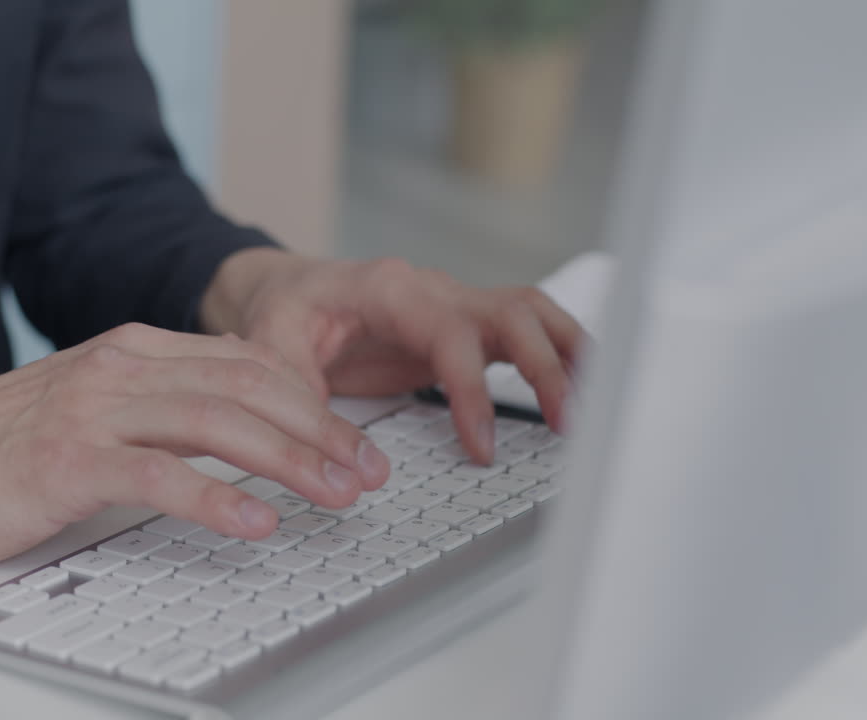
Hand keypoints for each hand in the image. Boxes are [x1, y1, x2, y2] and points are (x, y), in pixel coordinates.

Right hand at [0, 323, 388, 565]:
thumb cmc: (1, 445)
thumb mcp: (95, 409)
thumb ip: (162, 408)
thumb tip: (245, 432)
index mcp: (135, 351)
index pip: (248, 364)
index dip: (315, 403)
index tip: (357, 443)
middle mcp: (121, 369)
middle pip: (249, 389)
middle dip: (322, 431)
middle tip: (369, 473)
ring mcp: (94, 411)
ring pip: (217, 423)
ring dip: (291, 460)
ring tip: (338, 494)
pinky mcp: (67, 461)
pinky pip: (159, 477)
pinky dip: (216, 499)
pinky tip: (257, 522)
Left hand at [201, 249, 584, 463]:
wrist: (283, 287)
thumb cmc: (281, 309)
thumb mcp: (271, 347)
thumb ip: (303, 401)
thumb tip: (350, 463)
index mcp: (390, 290)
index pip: (452, 334)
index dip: (473, 391)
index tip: (481, 447)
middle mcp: (432, 289)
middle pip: (511, 313)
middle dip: (545, 366)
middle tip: (567, 423)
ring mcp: (452, 304)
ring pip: (529, 313)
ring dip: (566, 354)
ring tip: (595, 406)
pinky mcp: (460, 326)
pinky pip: (521, 330)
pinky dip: (556, 354)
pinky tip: (578, 389)